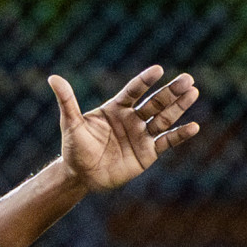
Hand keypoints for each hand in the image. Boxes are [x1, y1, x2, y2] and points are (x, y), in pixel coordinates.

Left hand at [48, 66, 198, 192]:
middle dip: (170, 91)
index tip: (158, 70)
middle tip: (187, 79)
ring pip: (164, 118)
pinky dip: (180, 135)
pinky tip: (194, 126)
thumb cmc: (75, 148)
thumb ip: (67, 101)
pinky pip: (167, 141)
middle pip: (155, 102)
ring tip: (193, 93)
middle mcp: (132, 119)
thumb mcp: (71, 124)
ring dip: (179, 107)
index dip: (145, 81)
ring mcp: (142, 135)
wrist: (81, 175)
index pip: (133, 91)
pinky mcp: (148, 152)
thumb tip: (53, 78)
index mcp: (116, 108)